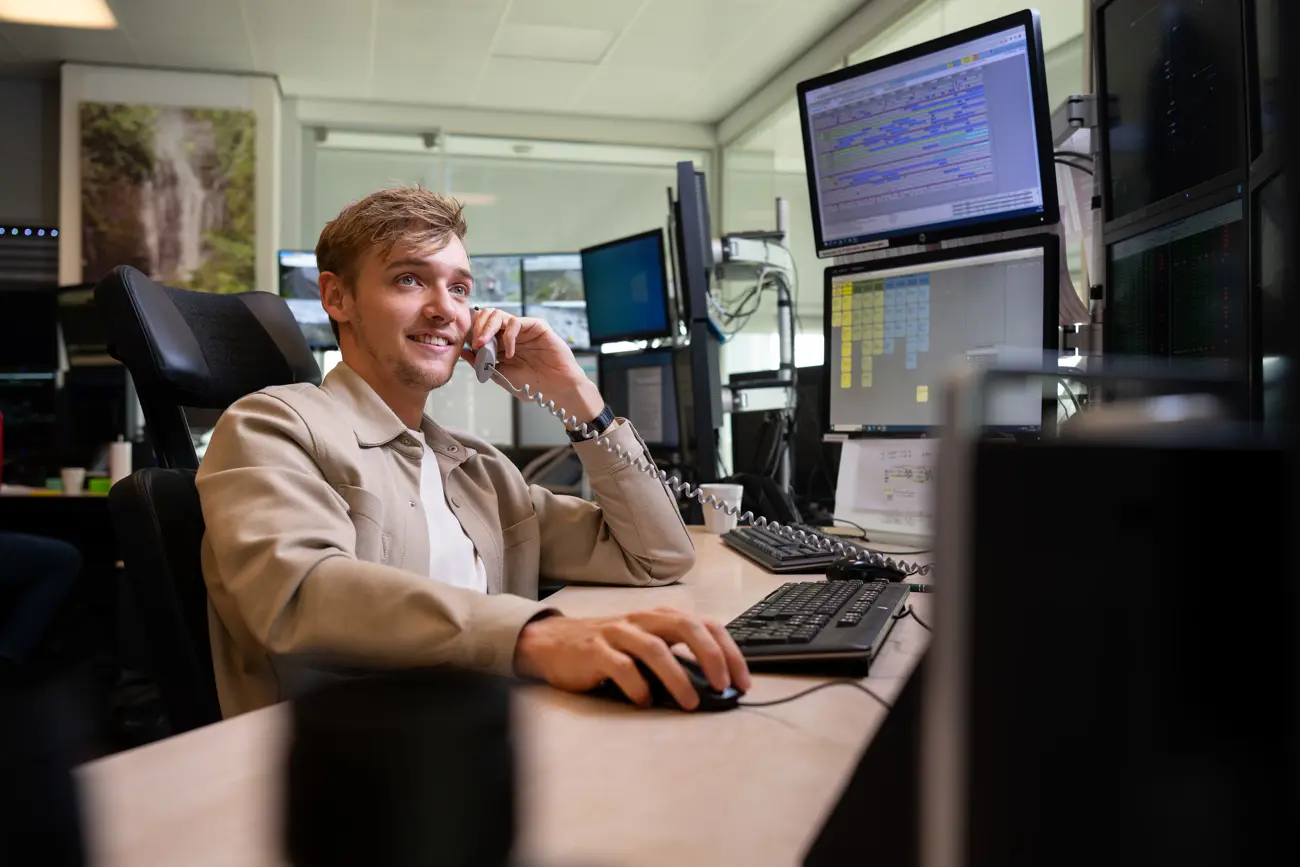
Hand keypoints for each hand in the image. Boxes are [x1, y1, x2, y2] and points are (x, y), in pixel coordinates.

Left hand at [460, 307, 603, 420]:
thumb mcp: (501, 375)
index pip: (480, 328)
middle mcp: (511, 334)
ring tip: (484, 344)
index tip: (468, 346)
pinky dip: (508, 336)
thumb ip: (483, 363)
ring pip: (498, 314)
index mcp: (501, 344)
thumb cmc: (532, 385)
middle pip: (487, 316)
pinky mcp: (537, 326)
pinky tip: (510, 353)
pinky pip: (516, 322)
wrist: (556, 390)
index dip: (472, 333)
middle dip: (477, 327)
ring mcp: (524, 329)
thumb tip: (463, 352)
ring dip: (487, 328)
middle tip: (476, 343)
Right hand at [514, 607, 751, 710]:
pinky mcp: (594, 651)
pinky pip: (620, 666)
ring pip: (655, 649)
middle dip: (710, 657)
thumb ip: (675, 660)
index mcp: (661, 618)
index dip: (729, 651)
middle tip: (722, 686)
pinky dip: (637, 686)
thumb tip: (713, 690)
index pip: (705, 626)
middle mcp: (643, 621)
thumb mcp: (645, 647)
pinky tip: (644, 702)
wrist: (553, 644)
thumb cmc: (608, 648)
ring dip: (677, 677)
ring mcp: (618, 633)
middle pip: (685, 628)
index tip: (742, 681)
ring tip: (690, 702)